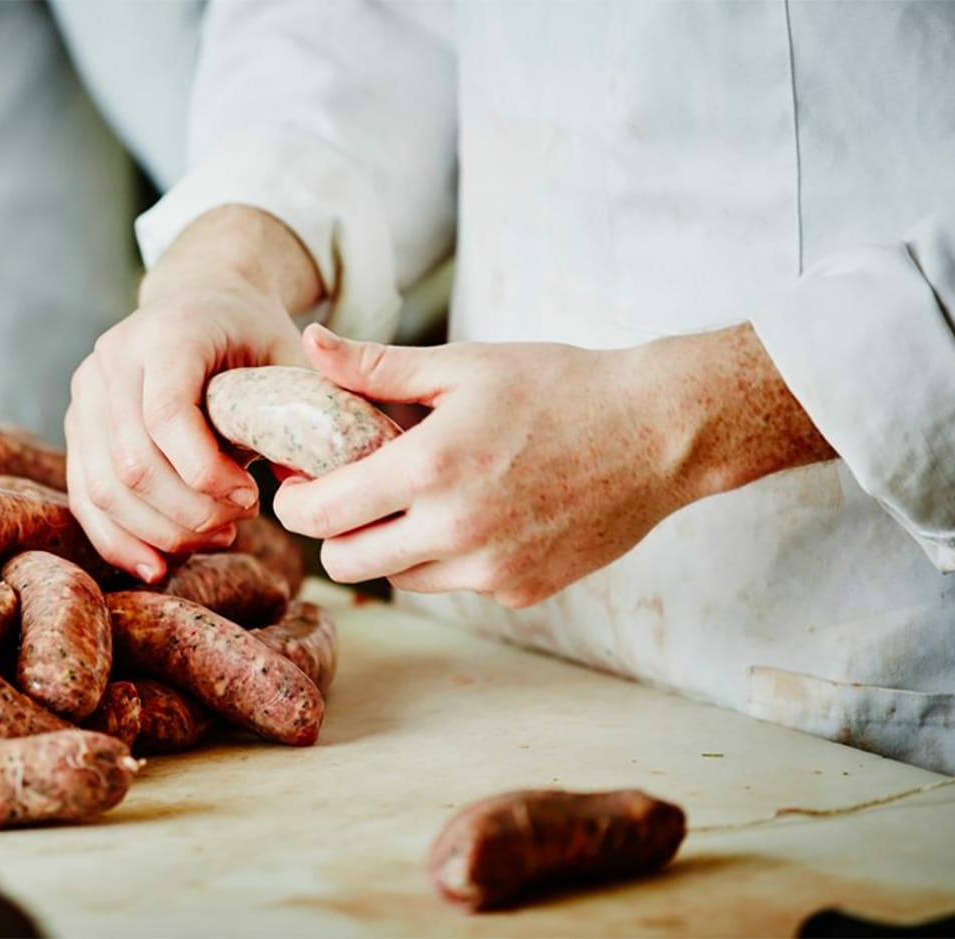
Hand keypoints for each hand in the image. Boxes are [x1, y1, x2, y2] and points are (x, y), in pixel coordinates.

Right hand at [65, 207, 323, 581]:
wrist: (202, 300)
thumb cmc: (252, 334)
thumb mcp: (288, 358)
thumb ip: (303, 413)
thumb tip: (307, 491)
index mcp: (168, 332)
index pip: (167, 415)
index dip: (206, 473)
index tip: (252, 499)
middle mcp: (114, 358)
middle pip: (133, 462)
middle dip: (188, 512)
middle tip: (236, 525)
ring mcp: (87, 394)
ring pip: (104, 488)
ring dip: (160, 531)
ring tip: (214, 538)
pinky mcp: (78, 428)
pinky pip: (85, 498)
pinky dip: (119, 540)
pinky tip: (158, 565)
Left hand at [273, 323, 832, 607]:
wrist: (658, 433)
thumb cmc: (560, 387)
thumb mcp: (464, 366)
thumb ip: (376, 366)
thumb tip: (309, 343)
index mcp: (430, 470)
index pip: (322, 515)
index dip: (296, 503)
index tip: (301, 484)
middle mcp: (455, 532)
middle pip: (348, 564)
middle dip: (334, 534)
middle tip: (350, 497)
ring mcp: (490, 571)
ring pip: (401, 579)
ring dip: (392, 547)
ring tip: (419, 498)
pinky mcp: (521, 591)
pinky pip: (457, 585)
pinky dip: (450, 558)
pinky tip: (477, 513)